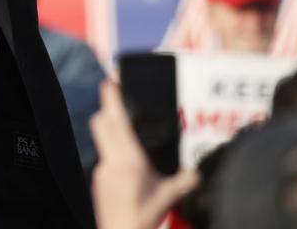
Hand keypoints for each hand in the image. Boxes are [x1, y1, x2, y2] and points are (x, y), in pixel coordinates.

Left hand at [90, 80, 198, 228]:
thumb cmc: (143, 218)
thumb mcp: (169, 197)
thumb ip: (185, 179)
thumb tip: (198, 169)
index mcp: (128, 160)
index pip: (116, 121)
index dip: (112, 99)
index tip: (110, 81)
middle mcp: (111, 161)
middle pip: (101, 122)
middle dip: (107, 107)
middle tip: (117, 95)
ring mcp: (101, 170)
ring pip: (100, 137)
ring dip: (108, 125)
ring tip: (122, 120)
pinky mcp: (98, 179)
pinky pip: (103, 154)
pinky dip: (111, 147)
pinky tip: (124, 156)